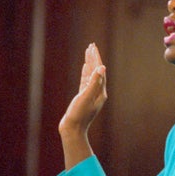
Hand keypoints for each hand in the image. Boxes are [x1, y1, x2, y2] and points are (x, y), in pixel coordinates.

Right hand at [58, 43, 106, 168]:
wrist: (72, 130)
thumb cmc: (79, 115)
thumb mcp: (86, 97)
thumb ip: (94, 82)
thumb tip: (102, 68)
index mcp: (100, 91)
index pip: (99, 70)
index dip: (96, 58)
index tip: (92, 47)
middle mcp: (98, 92)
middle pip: (97, 71)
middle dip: (94, 58)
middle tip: (91, 45)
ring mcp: (91, 94)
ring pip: (91, 74)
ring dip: (90, 63)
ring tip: (88, 52)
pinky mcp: (84, 97)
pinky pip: (86, 81)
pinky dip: (86, 72)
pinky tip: (85, 67)